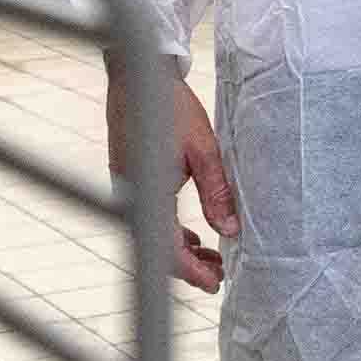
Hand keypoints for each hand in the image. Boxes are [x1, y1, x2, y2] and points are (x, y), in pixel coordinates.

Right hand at [113, 64, 237, 289]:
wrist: (138, 77)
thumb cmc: (170, 109)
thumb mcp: (203, 151)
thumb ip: (217, 193)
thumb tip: (231, 230)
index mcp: (149, 196)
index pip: (168, 251)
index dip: (193, 272)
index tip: (216, 284)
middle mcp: (133, 199)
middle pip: (159, 249)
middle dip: (190, 267)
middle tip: (220, 275)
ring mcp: (129, 191)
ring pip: (156, 234)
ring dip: (183, 249)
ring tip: (212, 256)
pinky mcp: (132, 182)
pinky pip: (152, 218)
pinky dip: (173, 231)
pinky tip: (194, 234)